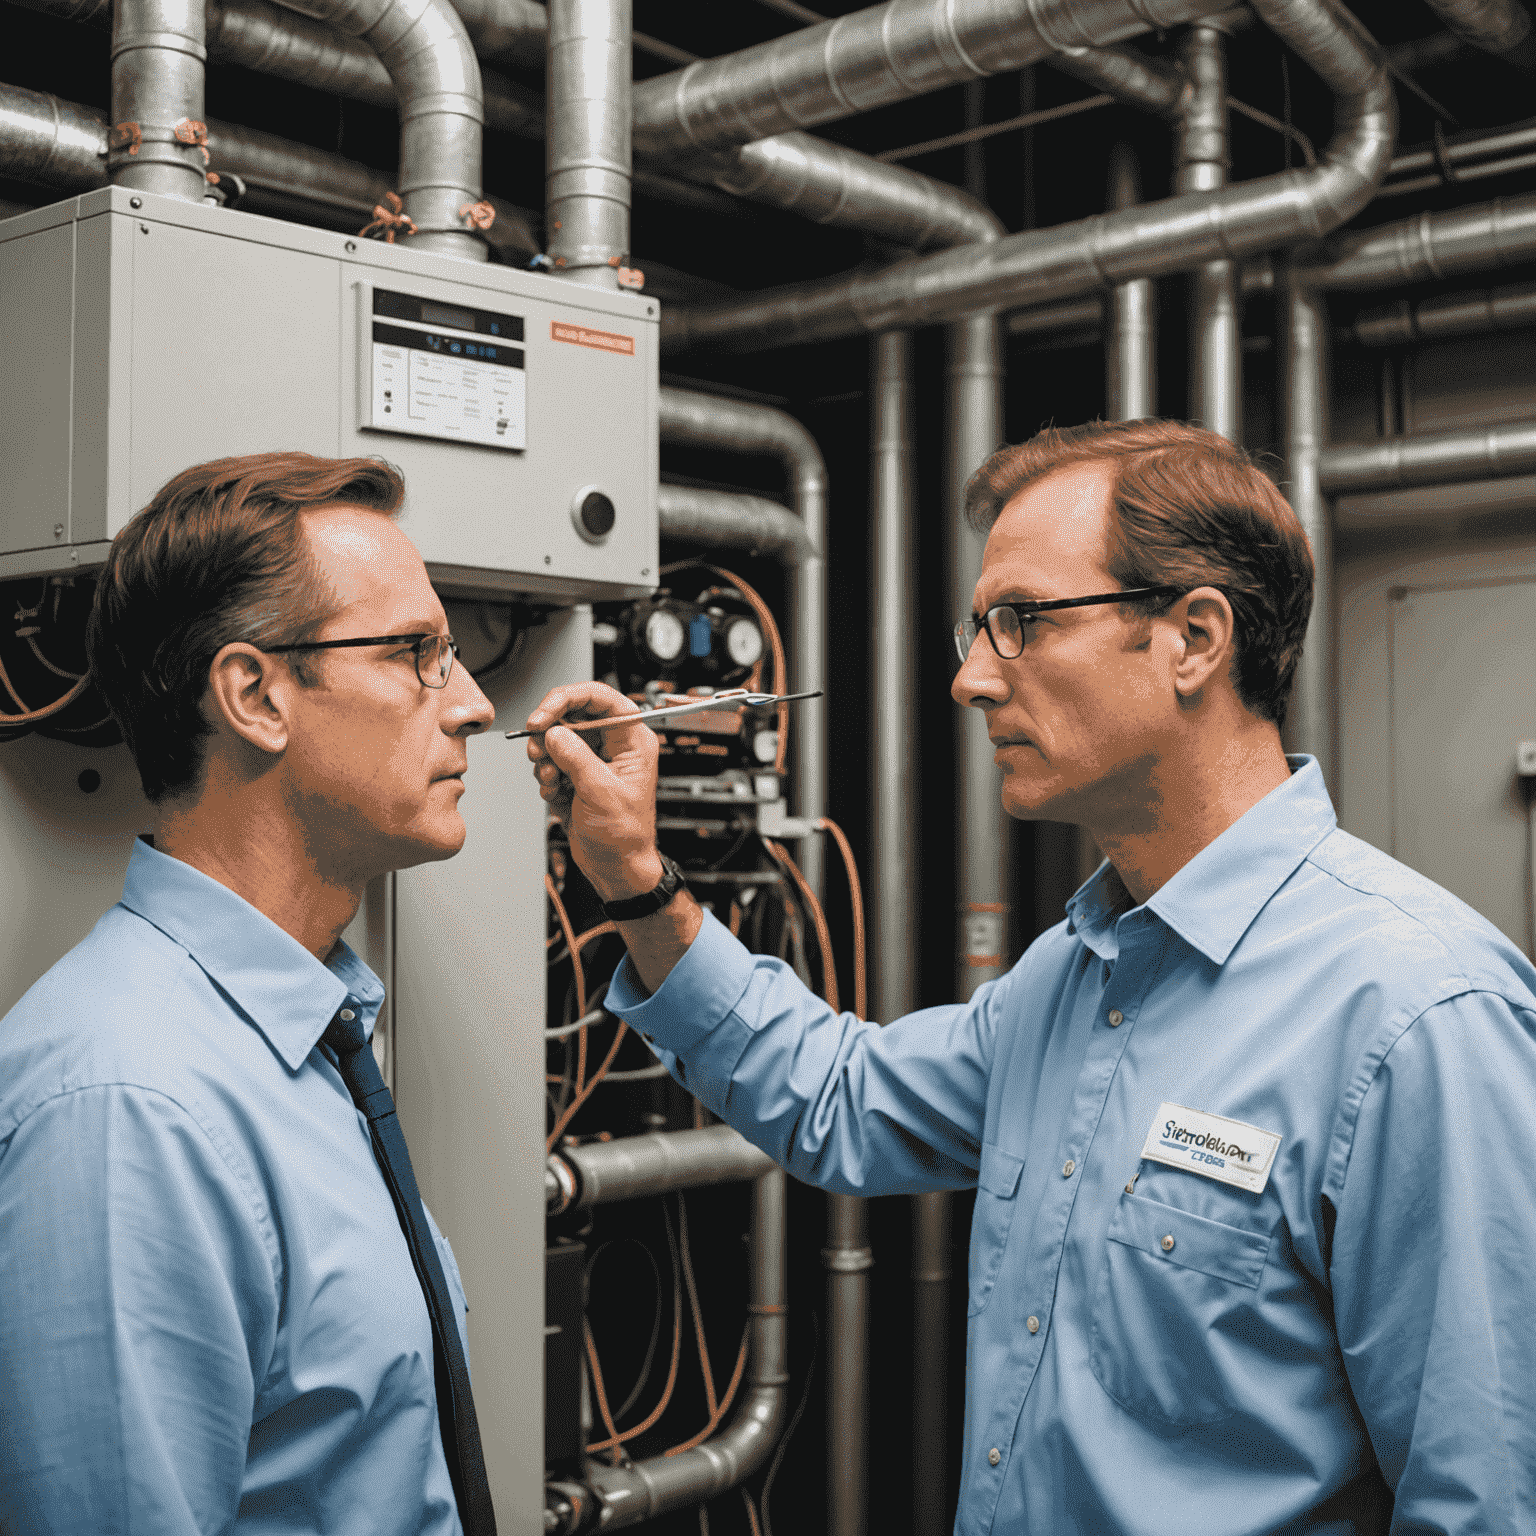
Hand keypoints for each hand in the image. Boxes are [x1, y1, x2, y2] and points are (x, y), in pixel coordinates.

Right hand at [525, 682, 663, 901]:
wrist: (615, 867)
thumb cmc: (624, 836)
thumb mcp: (600, 792)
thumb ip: (575, 756)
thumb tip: (554, 733)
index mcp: (632, 739)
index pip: (600, 697)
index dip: (567, 698)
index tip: (543, 715)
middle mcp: (613, 744)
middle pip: (572, 714)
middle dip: (549, 732)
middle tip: (537, 750)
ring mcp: (594, 759)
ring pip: (557, 737)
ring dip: (545, 757)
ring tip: (551, 780)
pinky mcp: (577, 774)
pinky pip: (552, 760)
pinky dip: (546, 775)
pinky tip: (555, 793)